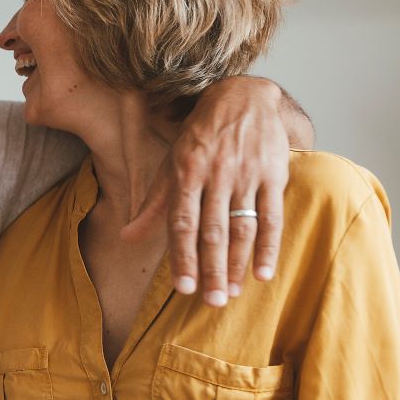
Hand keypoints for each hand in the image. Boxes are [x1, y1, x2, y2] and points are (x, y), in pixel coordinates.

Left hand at [123, 76, 291, 306]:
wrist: (245, 98)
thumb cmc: (201, 136)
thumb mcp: (172, 163)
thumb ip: (153, 204)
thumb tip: (126, 237)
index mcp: (186, 172)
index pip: (183, 222)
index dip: (183, 256)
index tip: (183, 288)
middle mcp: (216, 174)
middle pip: (213, 230)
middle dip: (211, 269)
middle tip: (212, 302)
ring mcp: (247, 175)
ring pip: (242, 227)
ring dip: (237, 263)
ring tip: (231, 292)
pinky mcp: (274, 175)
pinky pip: (272, 217)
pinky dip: (268, 246)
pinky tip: (263, 273)